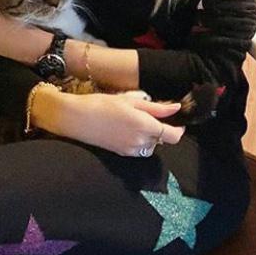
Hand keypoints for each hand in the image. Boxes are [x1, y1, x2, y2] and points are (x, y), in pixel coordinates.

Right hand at [54, 90, 183, 156]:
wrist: (77, 118)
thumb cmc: (102, 104)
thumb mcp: (131, 101)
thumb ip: (156, 108)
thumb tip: (175, 108)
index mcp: (145, 126)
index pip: (173, 136)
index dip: (178, 129)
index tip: (175, 121)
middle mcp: (140, 141)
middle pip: (162, 141)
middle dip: (159, 130)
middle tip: (147, 115)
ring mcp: (131, 150)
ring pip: (151, 146)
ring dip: (149, 137)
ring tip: (135, 122)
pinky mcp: (122, 153)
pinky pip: (139, 150)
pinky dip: (139, 142)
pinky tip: (126, 130)